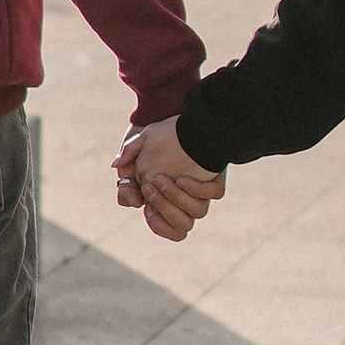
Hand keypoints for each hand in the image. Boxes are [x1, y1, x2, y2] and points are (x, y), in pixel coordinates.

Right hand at [114, 117, 224, 245]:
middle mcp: (187, 200)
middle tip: (149, 187)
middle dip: (164, 208)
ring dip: (179, 199)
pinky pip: (214, 193)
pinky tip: (183, 179)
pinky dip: (199, 189)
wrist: (175, 116)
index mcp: (168, 201)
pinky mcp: (215, 178)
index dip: (158, 223)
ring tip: (163, 180)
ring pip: (198, 211)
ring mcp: (202, 190)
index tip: (146, 208)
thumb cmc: (155, 139)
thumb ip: (128, 175)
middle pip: (182, 224)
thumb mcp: (136, 153)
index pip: (167, 227)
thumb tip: (133, 202)